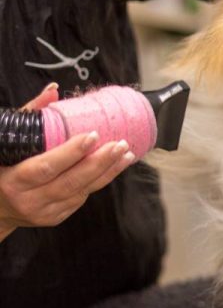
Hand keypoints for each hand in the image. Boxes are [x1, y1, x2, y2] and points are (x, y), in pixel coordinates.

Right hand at [0, 83, 133, 241]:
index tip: (92, 135)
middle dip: (100, 162)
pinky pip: (82, 198)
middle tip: (120, 144)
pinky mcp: (56, 217)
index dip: (71, 152)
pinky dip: (99, 181)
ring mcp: (45, 211)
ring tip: (126, 154)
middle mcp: (30, 199)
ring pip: (82, 191)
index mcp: (15, 180)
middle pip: (72, 181)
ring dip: (108, 171)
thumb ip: (30, 116)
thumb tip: (53, 90)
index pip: (47, 167)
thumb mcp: (6, 142)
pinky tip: (114, 166)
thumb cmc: (0, 167)